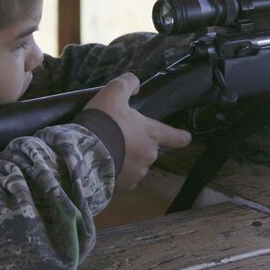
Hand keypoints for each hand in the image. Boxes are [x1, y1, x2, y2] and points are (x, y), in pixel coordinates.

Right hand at [84, 73, 191, 191]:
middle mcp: (150, 155)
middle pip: (148, 149)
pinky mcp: (125, 186)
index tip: (185, 138)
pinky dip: (118, 172)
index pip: (176, 137)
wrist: (84, 152)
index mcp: (151, 134)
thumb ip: (127, 83)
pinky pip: (125, 178)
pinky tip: (105, 165)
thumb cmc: (103, 121)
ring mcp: (138, 173)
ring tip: (108, 151)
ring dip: (127, 158)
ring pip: (136, 164)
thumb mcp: (113, 93)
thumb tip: (136, 85)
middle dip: (136, 144)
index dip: (181, 137)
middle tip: (117, 137)